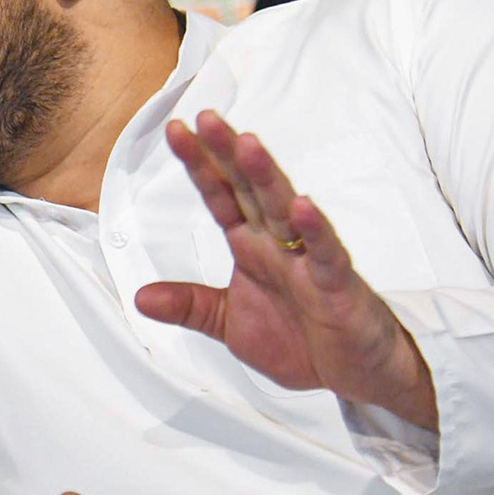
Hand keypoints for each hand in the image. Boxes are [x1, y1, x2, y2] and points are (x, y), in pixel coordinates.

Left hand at [135, 110, 437, 430]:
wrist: (353, 376)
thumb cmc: (301, 341)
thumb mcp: (229, 325)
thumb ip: (190, 306)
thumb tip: (141, 296)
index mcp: (251, 247)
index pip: (221, 196)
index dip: (199, 165)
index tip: (176, 130)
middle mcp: (279, 244)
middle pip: (249, 189)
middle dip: (227, 153)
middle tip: (206, 118)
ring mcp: (310, 260)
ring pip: (285, 210)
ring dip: (266, 177)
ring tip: (246, 144)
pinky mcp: (339, 285)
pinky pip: (327, 254)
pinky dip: (316, 231)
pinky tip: (303, 206)